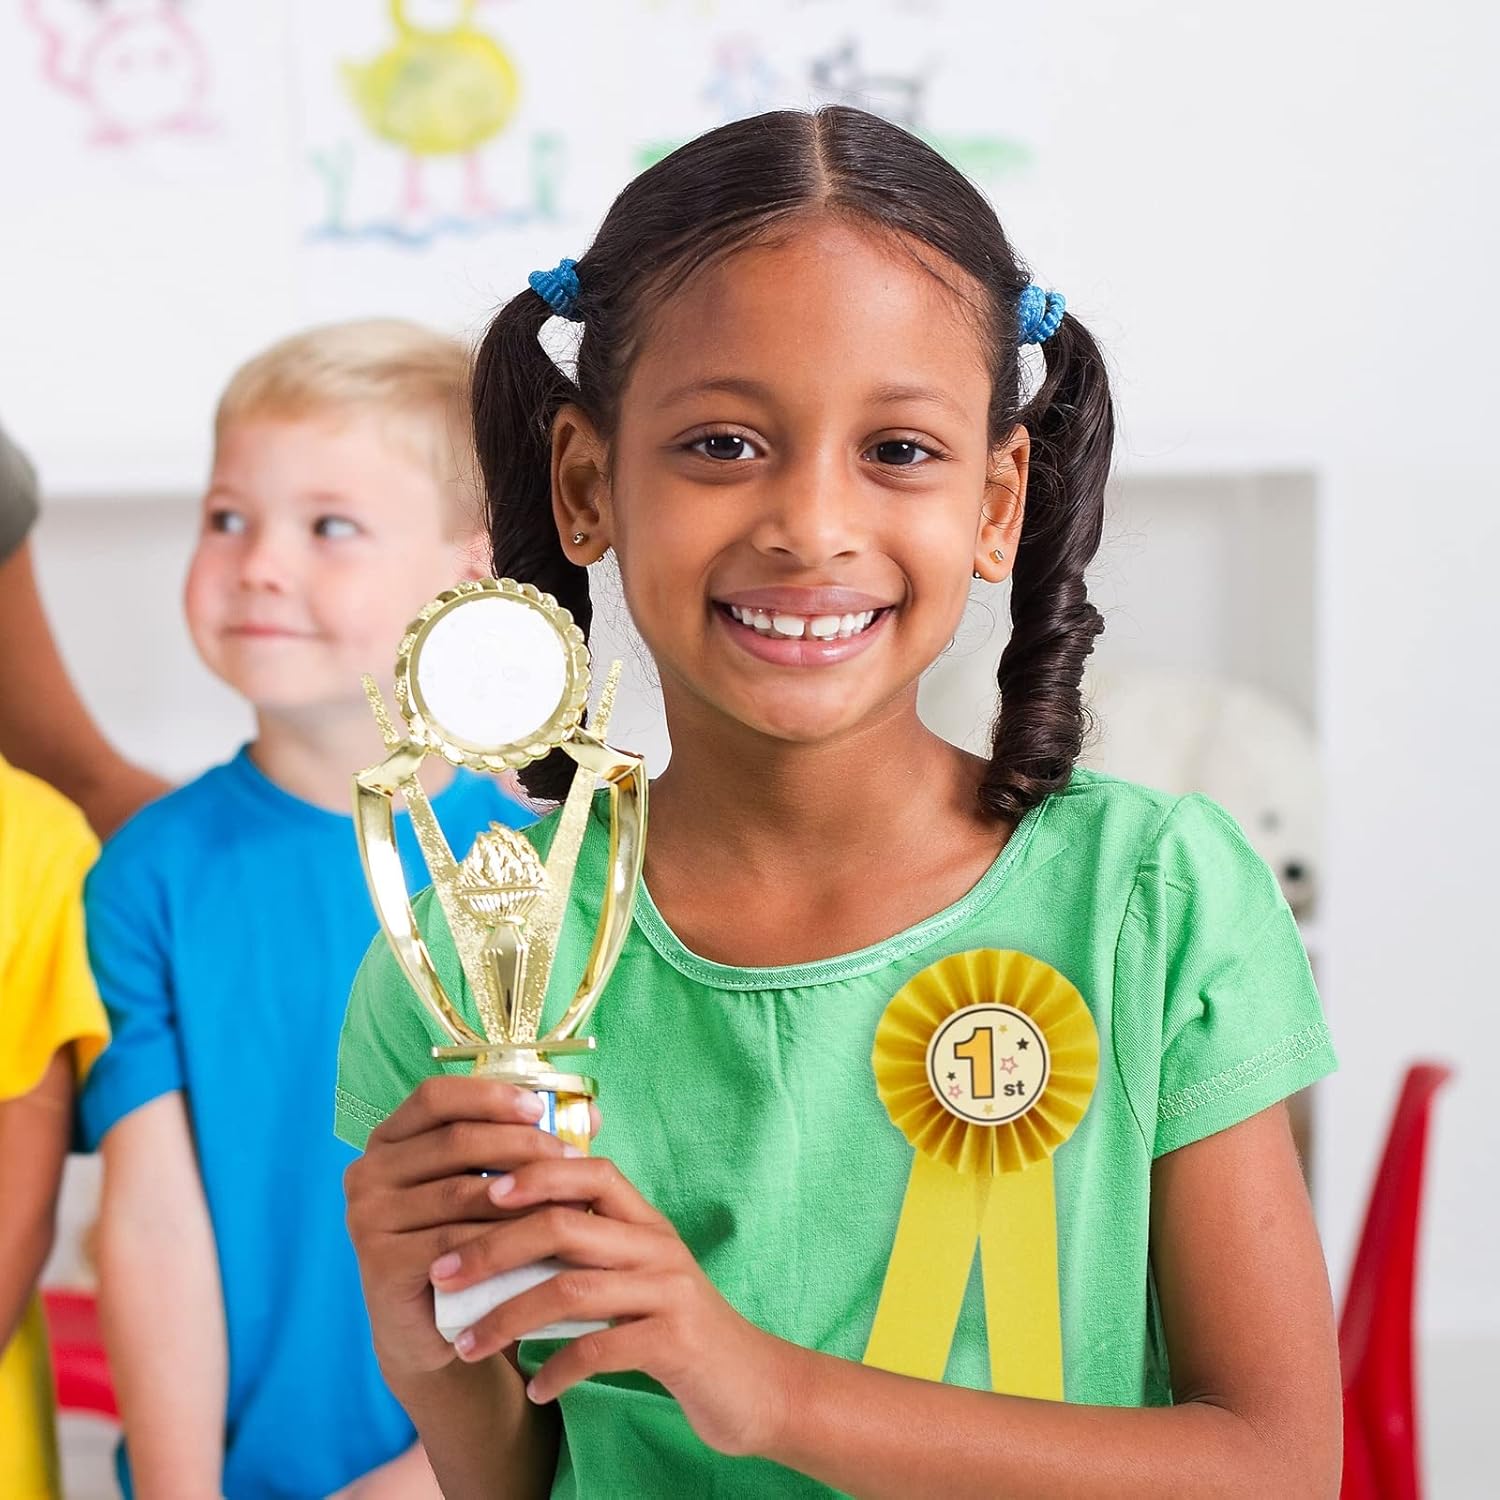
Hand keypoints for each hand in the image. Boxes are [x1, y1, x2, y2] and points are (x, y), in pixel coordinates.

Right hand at [343, 1077, 589, 1384]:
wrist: (435, 1329)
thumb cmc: (470, 1242)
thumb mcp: (494, 1186)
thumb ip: (531, 1146)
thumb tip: (592, 1115)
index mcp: (390, 1139)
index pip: (435, 1096)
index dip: (489, 1095)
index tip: (539, 1109)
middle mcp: (367, 1171)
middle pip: (455, 1141)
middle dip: (522, 1146)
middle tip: (572, 1161)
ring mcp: (367, 1217)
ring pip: (460, 1192)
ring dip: (522, 1195)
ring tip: (570, 1200)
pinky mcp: (379, 1262)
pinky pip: (453, 1242)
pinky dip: (501, 1240)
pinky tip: (538, 1244)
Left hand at [429, 1155, 791, 1458]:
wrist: (754, 1384)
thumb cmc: (677, 1327)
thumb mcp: (637, 1274)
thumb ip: (588, 1249)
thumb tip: (503, 1236)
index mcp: (645, 1220)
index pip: (589, 1169)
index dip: (532, 1172)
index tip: (476, 1190)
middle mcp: (657, 1244)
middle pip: (564, 1225)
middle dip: (493, 1248)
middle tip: (443, 1273)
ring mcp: (667, 1290)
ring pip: (572, 1288)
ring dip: (507, 1318)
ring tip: (466, 1346)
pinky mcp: (675, 1342)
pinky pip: (600, 1349)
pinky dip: (557, 1369)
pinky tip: (534, 1389)